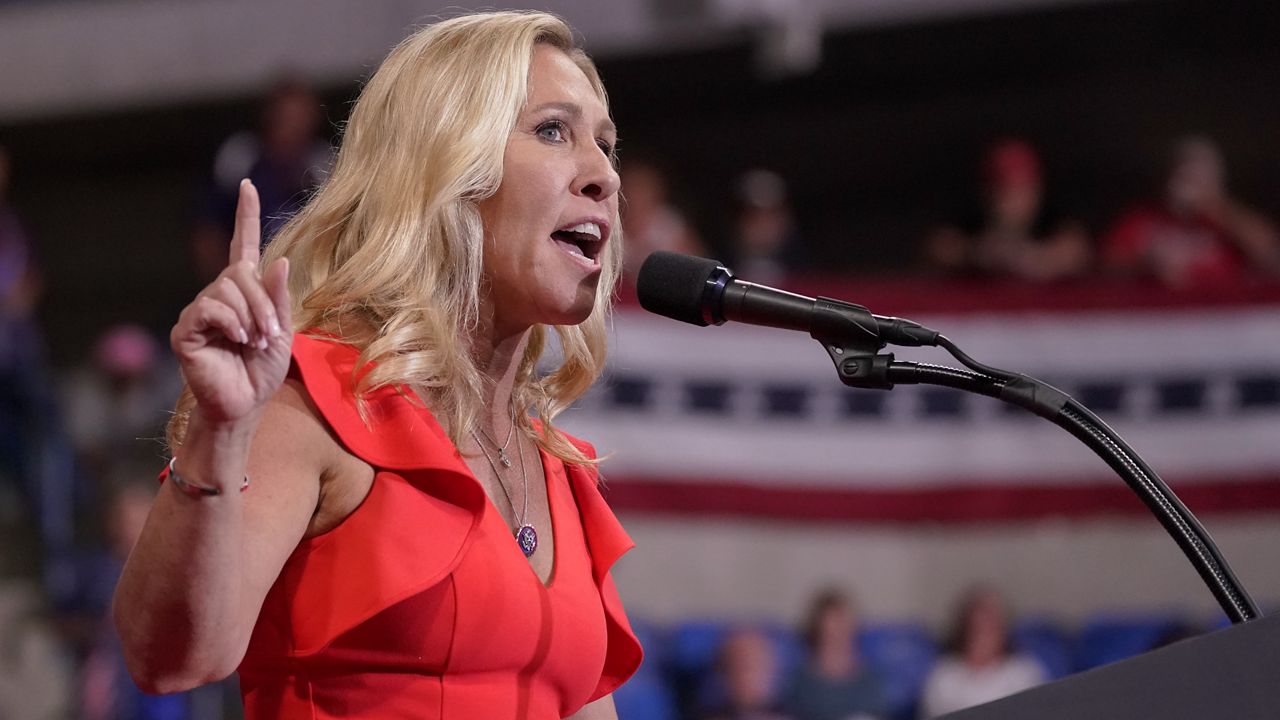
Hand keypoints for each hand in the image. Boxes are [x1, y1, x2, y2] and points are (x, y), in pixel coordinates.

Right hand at [171, 180, 291, 424]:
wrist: (244, 405)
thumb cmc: (262, 371)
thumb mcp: (282, 332)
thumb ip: (278, 299)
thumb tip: (279, 261)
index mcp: (243, 293)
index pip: (241, 246)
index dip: (245, 216)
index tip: (247, 185)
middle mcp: (218, 295)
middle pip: (240, 274)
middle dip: (264, 303)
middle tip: (271, 335)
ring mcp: (198, 310)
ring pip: (227, 290)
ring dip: (251, 317)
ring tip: (255, 343)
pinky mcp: (186, 329)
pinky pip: (210, 308)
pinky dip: (230, 322)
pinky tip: (237, 339)